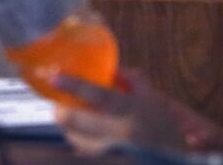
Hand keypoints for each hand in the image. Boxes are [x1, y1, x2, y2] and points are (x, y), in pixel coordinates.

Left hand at [53, 69, 222, 156]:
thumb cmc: (168, 135)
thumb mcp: (156, 104)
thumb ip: (135, 83)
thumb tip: (117, 67)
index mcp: (131, 113)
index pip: (96, 95)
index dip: (72, 85)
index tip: (54, 76)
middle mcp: (119, 135)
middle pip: (72, 120)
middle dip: (62, 112)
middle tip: (60, 105)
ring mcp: (112, 154)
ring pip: (74, 139)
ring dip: (71, 130)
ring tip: (76, 122)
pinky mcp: (109, 164)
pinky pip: (85, 154)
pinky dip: (82, 146)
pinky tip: (88, 140)